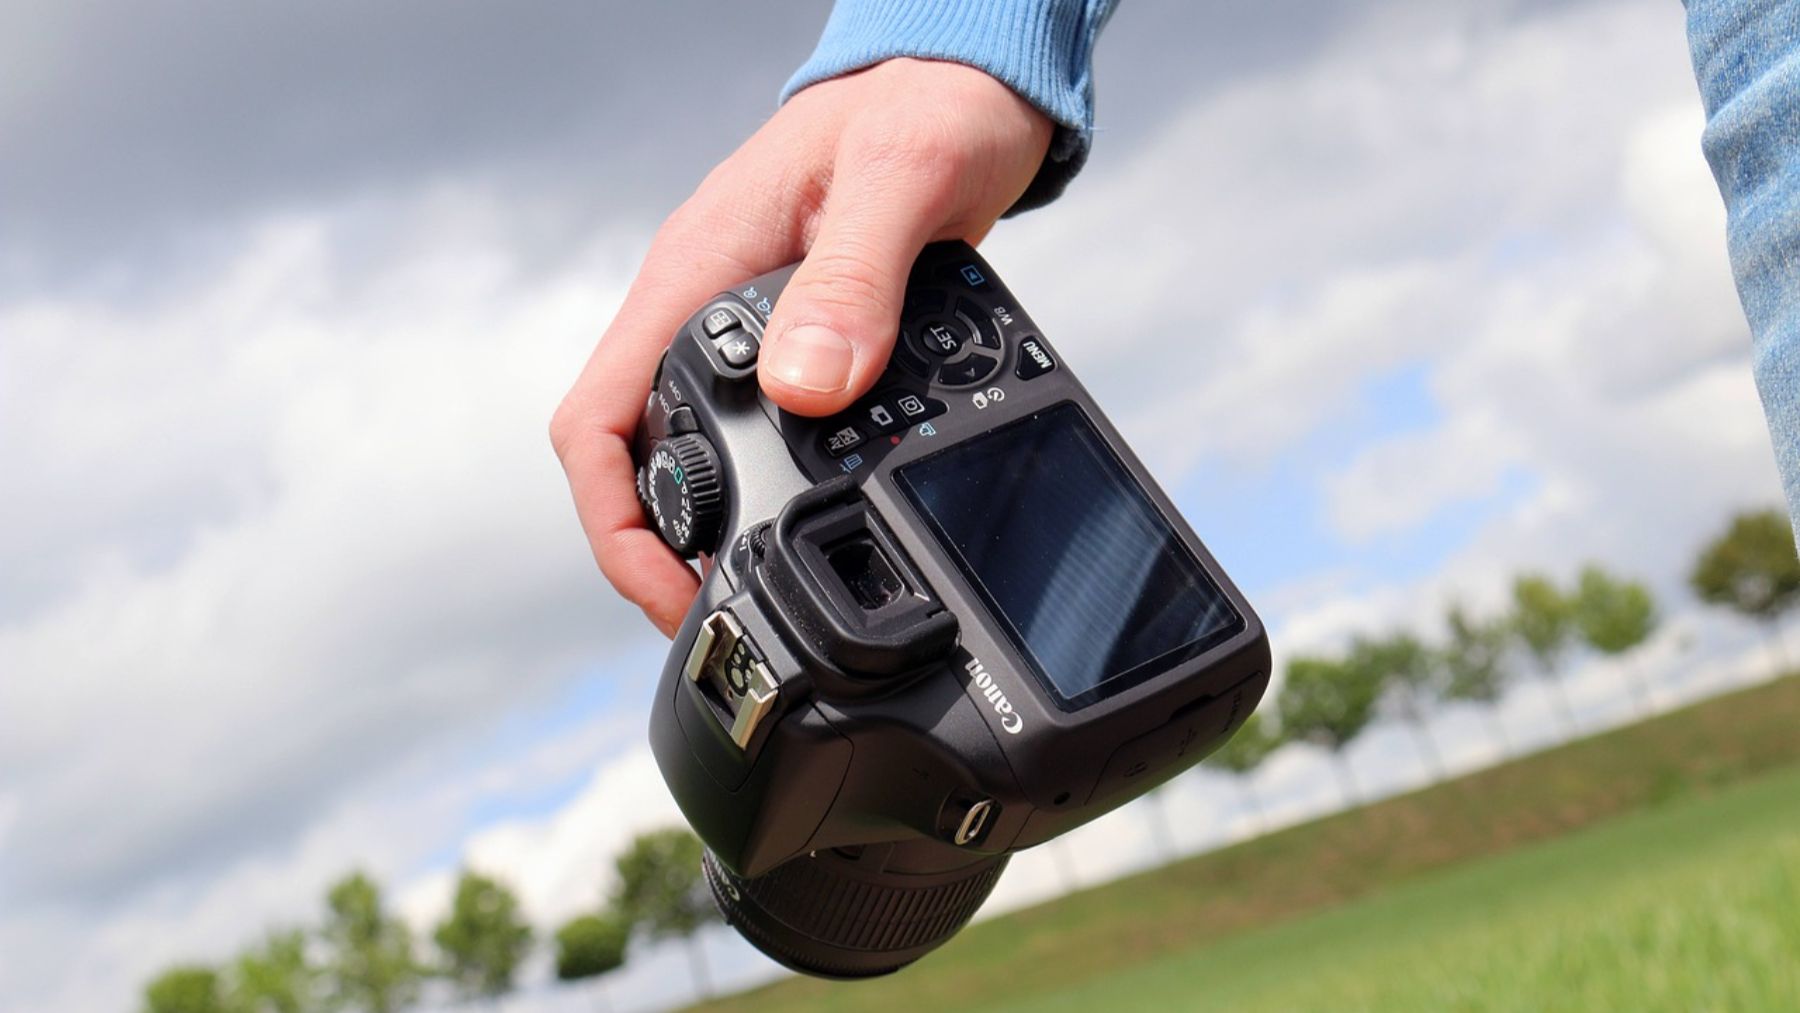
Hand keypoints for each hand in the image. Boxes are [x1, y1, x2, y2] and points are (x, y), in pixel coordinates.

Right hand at [551, 58, 1052, 635]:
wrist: (964, 80)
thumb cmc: (930, 106)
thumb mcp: (901, 180)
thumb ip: (854, 279)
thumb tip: (807, 390)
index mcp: (697, 270)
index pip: (597, 415)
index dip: (615, 521)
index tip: (671, 589)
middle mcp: (705, 304)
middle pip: (632, 452)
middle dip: (660, 549)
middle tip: (724, 617)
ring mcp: (747, 325)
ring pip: (690, 447)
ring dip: (711, 524)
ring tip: (764, 589)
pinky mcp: (796, 337)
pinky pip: (755, 428)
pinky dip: (769, 485)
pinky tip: (814, 516)